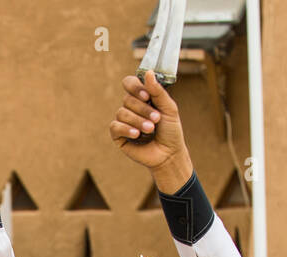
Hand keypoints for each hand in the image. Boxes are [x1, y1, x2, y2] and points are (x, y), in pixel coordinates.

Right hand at [110, 72, 193, 193]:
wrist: (169, 154)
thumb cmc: (170, 131)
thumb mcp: (169, 108)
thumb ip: (158, 91)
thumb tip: (148, 72)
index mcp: (142, 97)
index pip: (130, 83)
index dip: (135, 87)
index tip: (147, 96)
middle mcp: (131, 107)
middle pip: (127, 99)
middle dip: (143, 109)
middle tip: (156, 120)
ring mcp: (123, 121)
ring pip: (122, 112)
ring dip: (137, 121)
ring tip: (150, 130)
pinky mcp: (118, 135)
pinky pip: (115, 126)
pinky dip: (126, 129)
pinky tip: (136, 135)